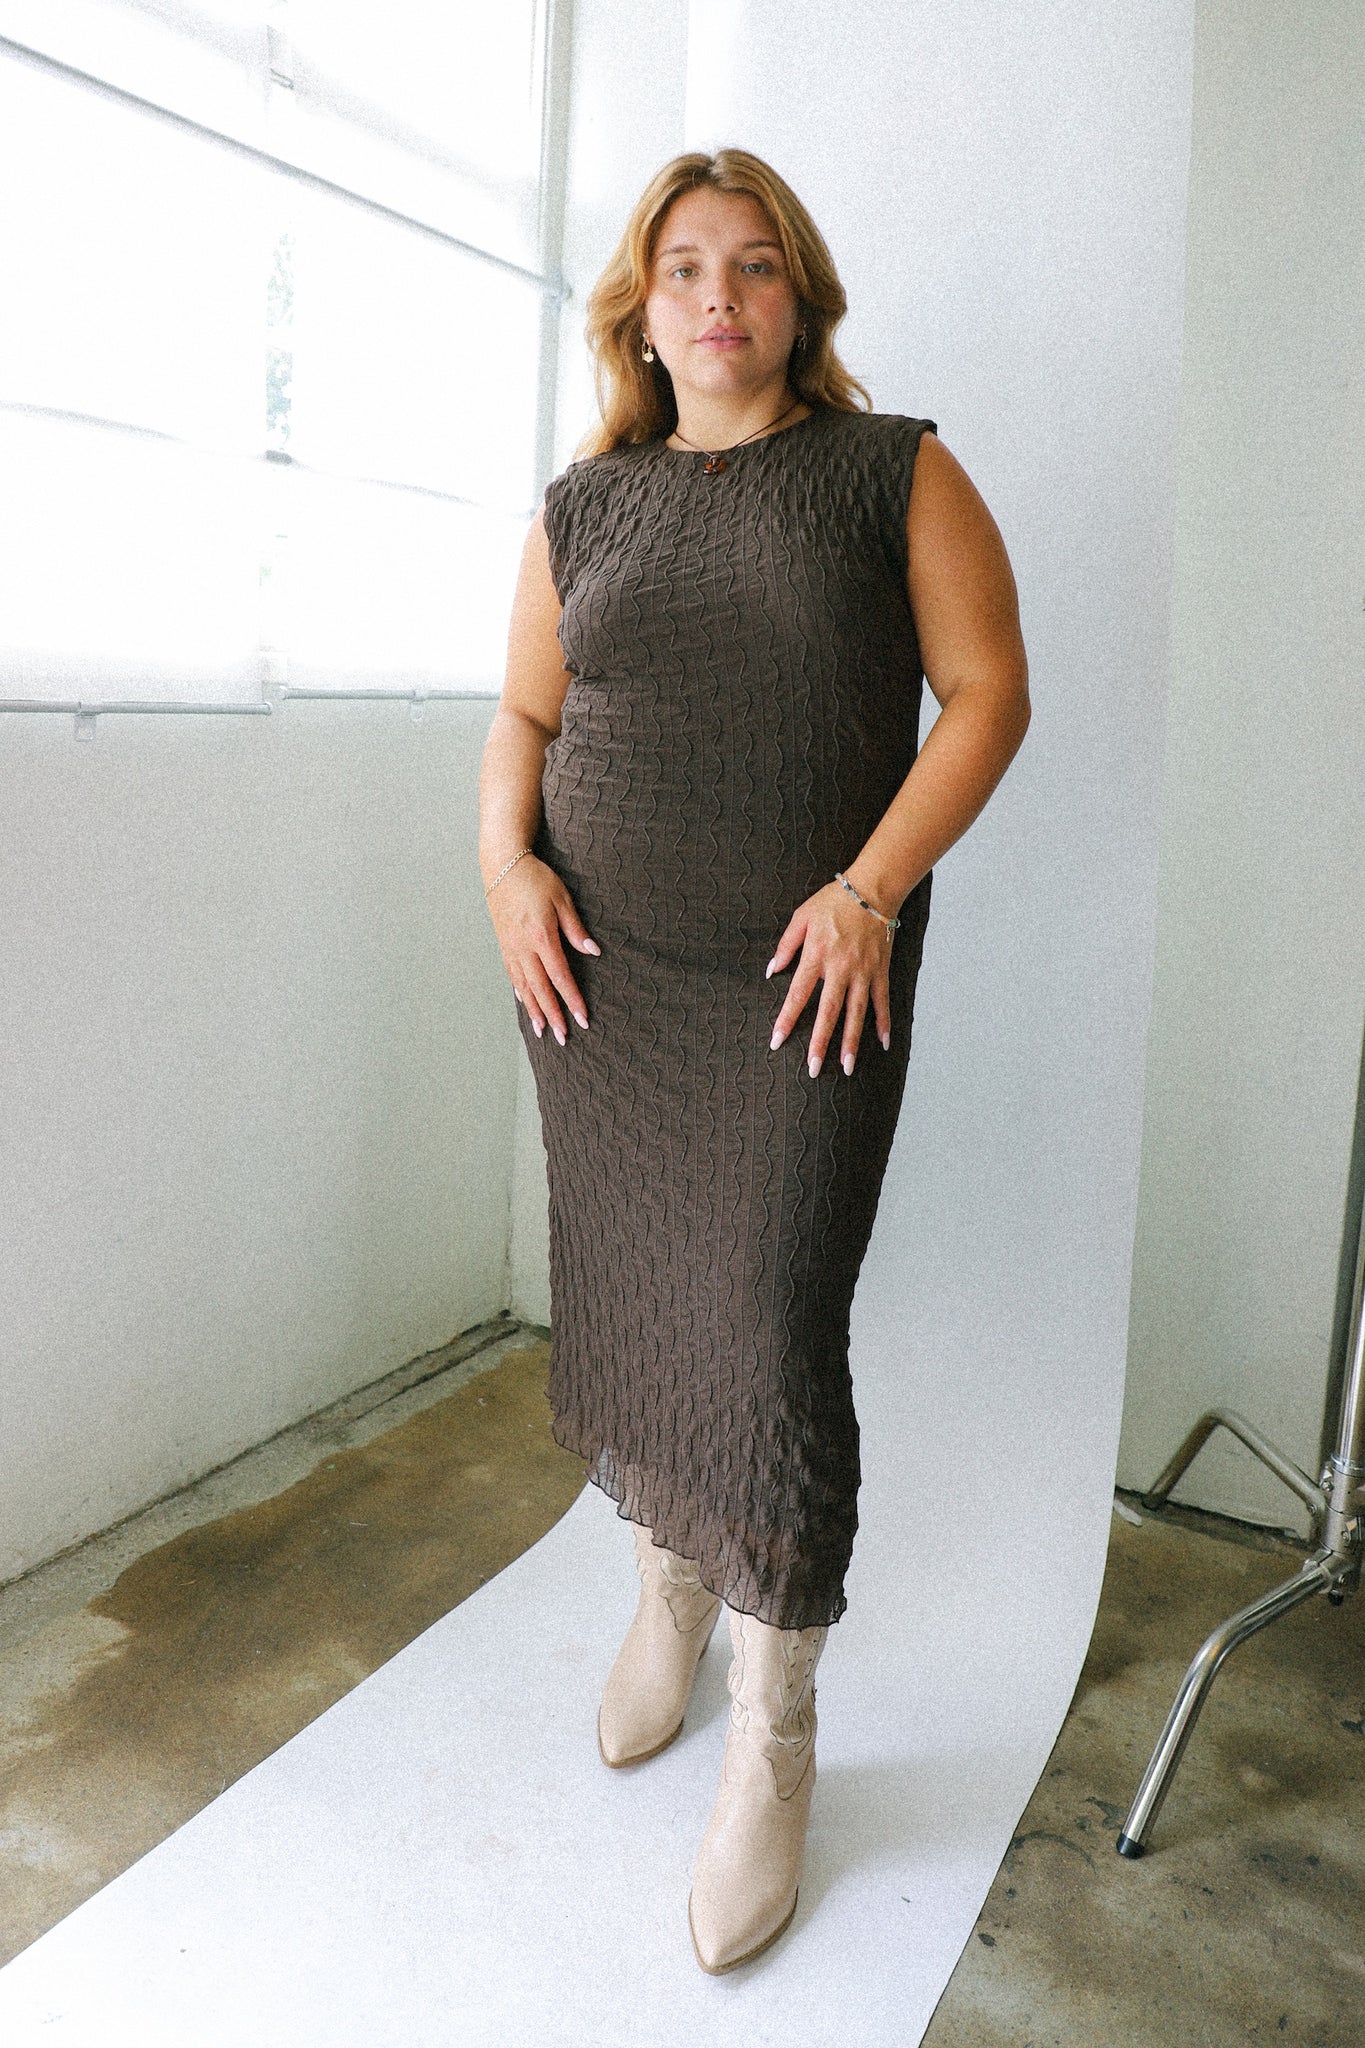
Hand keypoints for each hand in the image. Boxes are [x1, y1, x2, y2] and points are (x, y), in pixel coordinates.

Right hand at [486, 856, 599, 1045]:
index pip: (560, 977)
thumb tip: (593, 952)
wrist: (503, 866)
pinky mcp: (504, 944)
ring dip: (534, 1011)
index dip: (571, 1000)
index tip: (582, 1018)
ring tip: (541, 1031)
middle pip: (540, 989)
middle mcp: (523, 948)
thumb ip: (576, 929)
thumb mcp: (562, 899)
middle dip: (553, 1015)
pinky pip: (512, 975)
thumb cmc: (536, 879)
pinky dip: (520, 992)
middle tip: (563, 1038)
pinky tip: (526, 1004)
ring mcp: (511, 948)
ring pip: (524, 987)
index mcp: (541, 937)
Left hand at [766, 881, 892, 1075]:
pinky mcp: (881, 970)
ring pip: (857, 1012)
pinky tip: (883, 1043)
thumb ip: (786, 945)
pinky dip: (884, 1022)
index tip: (777, 1042)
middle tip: (814, 1069)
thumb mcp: (801, 917)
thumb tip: (771, 970)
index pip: (797, 994)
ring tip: (847, 1067)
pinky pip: (882, 1000)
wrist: (872, 889)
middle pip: (828, 1012)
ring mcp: (863, 971)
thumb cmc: (833, 901)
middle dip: (821, 1042)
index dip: (786, 1019)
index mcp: (817, 955)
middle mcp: (840, 968)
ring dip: (852, 1041)